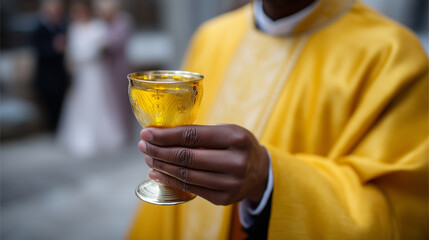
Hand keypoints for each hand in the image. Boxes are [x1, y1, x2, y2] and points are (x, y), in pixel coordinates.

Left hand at [138, 124, 268, 205]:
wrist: (260, 172)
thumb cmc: (238, 146)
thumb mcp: (227, 131)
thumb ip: (199, 133)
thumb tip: (161, 134)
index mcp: (236, 138)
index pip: (192, 136)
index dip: (166, 135)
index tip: (147, 133)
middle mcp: (236, 161)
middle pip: (186, 157)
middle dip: (159, 151)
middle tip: (143, 146)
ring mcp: (231, 183)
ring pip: (186, 175)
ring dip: (162, 167)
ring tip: (148, 159)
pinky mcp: (224, 199)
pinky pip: (191, 189)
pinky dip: (170, 181)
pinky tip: (157, 174)